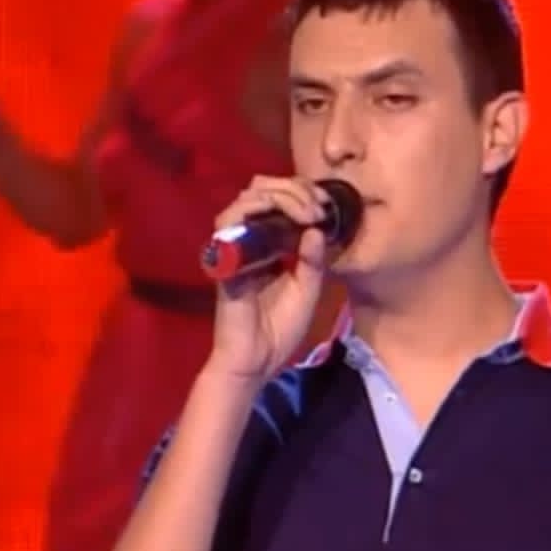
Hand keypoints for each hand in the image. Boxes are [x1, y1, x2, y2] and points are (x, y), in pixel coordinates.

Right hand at [205, 176, 330, 382]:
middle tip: (318, 206)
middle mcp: (253, 239)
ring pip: (248, 197)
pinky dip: (255, 209)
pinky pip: (229, 221)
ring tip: (305, 212)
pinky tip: (282, 218)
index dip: (304, 193)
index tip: (327, 205)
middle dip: (295, 188)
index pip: (282, 201)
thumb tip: (316, 228)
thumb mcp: (308, 292)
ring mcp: (236, 245)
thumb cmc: (279, 331)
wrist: (255, 361)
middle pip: (263, 189)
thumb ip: (313, 261)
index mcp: (274, 245)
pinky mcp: (224, 256)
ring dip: (280, 195)